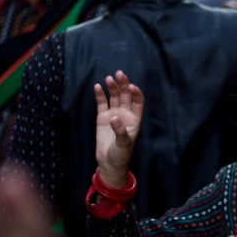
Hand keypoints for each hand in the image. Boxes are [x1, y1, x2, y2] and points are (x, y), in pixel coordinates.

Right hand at [94, 71, 144, 188]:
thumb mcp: (123, 144)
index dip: (136, 93)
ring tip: (108, 79)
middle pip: (126, 95)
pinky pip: (102, 103)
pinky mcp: (102, 117)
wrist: (109, 162)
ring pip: (114, 96)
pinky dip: (100, 94)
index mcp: (134, 119)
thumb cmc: (121, 154)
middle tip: (119, 74)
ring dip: (112, 87)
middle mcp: (125, 114)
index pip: (138, 102)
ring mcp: (113, 114)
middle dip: (123, 84)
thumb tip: (114, 117)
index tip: (131, 87)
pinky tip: (98, 86)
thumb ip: (120, 131)